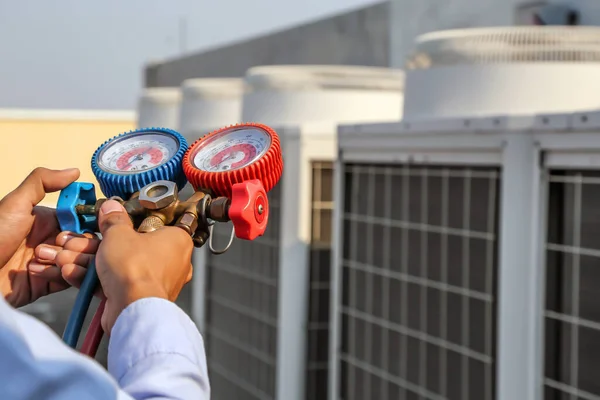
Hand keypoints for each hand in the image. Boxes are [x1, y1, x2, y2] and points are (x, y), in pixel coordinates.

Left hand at [0, 167, 80, 306]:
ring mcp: (53, 262)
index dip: (91, 219)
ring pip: (81, 261)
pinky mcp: (49, 283)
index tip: (93, 221)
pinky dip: (58, 275)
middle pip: (86, 241)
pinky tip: (38, 272)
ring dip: (68, 259)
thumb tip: (74, 171)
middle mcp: (53, 240)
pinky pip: (69, 279)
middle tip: (59, 242)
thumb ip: (42, 182)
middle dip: (79, 242)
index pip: (83, 218)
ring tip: (46, 259)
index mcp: (49, 220)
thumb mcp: (15, 204)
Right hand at [38, 200, 193, 332]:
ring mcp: (155, 281)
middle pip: (131, 246)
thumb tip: (112, 208)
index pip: (156, 223)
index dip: (132, 220)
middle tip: (80, 239)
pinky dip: (94, 279)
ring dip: (90, 261)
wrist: (132, 309)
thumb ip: (114, 219)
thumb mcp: (119, 234)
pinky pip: (116, 283)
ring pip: (120, 265)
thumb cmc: (136, 268)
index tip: (115, 218)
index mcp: (177, 240)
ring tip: (67, 255)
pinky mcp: (140, 298)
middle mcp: (172, 261)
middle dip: (99, 244)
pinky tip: (71, 272)